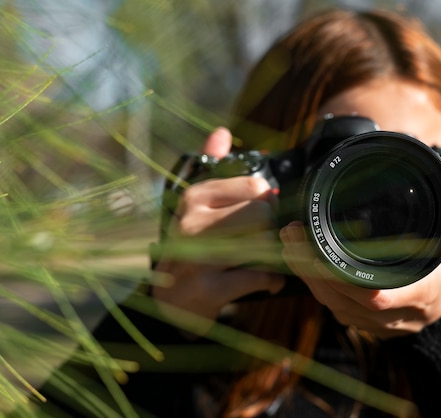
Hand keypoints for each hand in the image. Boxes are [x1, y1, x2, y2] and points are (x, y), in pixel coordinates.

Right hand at [152, 127, 284, 321]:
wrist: (166, 302)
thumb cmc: (189, 246)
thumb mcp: (195, 205)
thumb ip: (211, 166)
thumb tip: (222, 132)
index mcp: (194, 197)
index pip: (253, 186)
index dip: (267, 201)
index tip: (263, 213)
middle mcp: (192, 223)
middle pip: (262, 214)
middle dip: (271, 228)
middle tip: (266, 239)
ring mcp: (198, 258)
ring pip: (263, 243)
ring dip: (274, 255)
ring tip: (267, 259)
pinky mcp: (208, 289)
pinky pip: (260, 277)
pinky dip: (272, 280)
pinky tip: (267, 281)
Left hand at [279, 214, 440, 338]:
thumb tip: (436, 175)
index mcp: (421, 294)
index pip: (379, 295)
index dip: (346, 279)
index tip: (320, 255)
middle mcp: (394, 315)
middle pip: (343, 297)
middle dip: (312, 265)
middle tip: (292, 232)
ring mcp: (373, 323)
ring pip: (331, 301)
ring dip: (305, 271)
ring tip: (288, 238)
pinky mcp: (357, 322)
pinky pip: (329, 303)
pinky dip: (311, 280)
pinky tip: (297, 257)